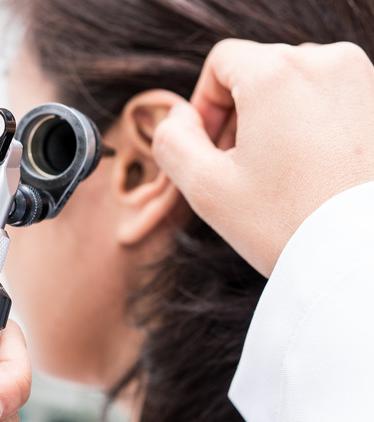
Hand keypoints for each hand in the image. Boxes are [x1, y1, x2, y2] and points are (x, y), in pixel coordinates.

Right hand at [152, 39, 373, 275]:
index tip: (209, 150)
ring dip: (272, 119)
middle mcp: (325, 63)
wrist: (364, 257)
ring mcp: (361, 81)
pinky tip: (306, 171)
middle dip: (238, 114)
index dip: (203, 105)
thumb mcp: (205, 188)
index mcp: (277, 74)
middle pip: (258, 70)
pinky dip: (308, 124)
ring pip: (294, 84)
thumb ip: (171, 141)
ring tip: (274, 172)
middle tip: (237, 169)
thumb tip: (178, 116)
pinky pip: (327, 99)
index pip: (221, 61)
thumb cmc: (288, 224)